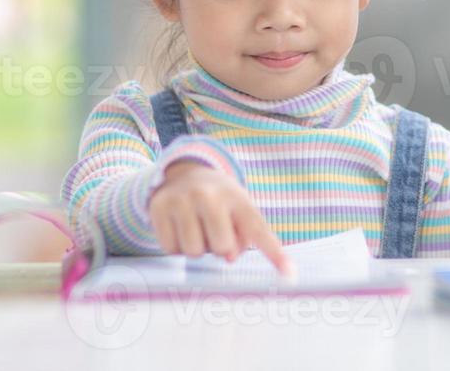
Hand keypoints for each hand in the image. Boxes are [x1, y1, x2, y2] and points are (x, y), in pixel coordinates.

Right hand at [149, 160, 292, 274]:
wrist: (185, 174)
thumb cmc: (219, 201)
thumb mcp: (239, 210)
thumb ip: (245, 236)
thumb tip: (229, 256)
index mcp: (237, 198)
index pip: (258, 230)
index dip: (275, 254)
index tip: (290, 275)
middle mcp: (209, 195)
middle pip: (221, 248)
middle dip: (220, 248)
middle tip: (215, 232)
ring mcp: (181, 199)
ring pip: (193, 251)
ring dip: (197, 249)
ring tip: (198, 229)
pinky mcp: (158, 207)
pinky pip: (169, 248)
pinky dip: (176, 246)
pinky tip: (180, 228)